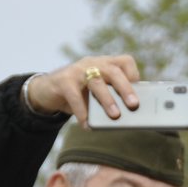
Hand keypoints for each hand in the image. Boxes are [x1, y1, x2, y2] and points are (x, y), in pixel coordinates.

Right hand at [26, 55, 141, 124]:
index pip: (125, 62)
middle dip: (125, 88)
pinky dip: (82, 111)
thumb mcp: (96, 92)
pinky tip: (87, 124)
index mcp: (105, 64)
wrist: (47, 91)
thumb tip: (130, 117)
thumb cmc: (79, 93)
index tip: (141, 93)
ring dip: (107, 99)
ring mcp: (77, 70)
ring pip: (96, 81)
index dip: (134, 75)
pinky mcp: (63, 81)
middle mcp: (93, 63)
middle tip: (134, 105)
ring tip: (115, 116)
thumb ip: (111, 97)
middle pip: (113, 71)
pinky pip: (74, 96)